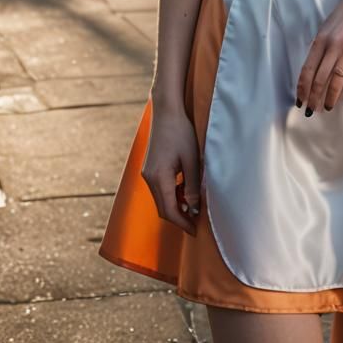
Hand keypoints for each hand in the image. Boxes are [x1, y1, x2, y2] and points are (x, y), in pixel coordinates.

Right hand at [141, 105, 200, 234]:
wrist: (166, 112)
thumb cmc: (181, 133)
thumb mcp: (192, 160)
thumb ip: (192, 186)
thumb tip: (193, 208)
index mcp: (159, 178)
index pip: (169, 210)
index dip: (182, 223)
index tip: (195, 230)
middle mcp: (149, 178)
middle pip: (162, 208)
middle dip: (179, 217)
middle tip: (195, 223)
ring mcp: (147, 173)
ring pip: (160, 199)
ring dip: (175, 206)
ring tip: (193, 205)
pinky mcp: (150, 168)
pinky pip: (160, 189)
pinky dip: (171, 194)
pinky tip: (184, 189)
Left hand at [295, 0, 342, 113]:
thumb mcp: (334, 19)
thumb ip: (326, 39)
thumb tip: (318, 62)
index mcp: (324, 34)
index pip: (308, 68)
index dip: (303, 88)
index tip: (300, 101)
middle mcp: (337, 41)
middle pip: (320, 78)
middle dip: (314, 98)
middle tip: (312, 111)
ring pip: (338, 80)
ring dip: (331, 98)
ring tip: (329, 107)